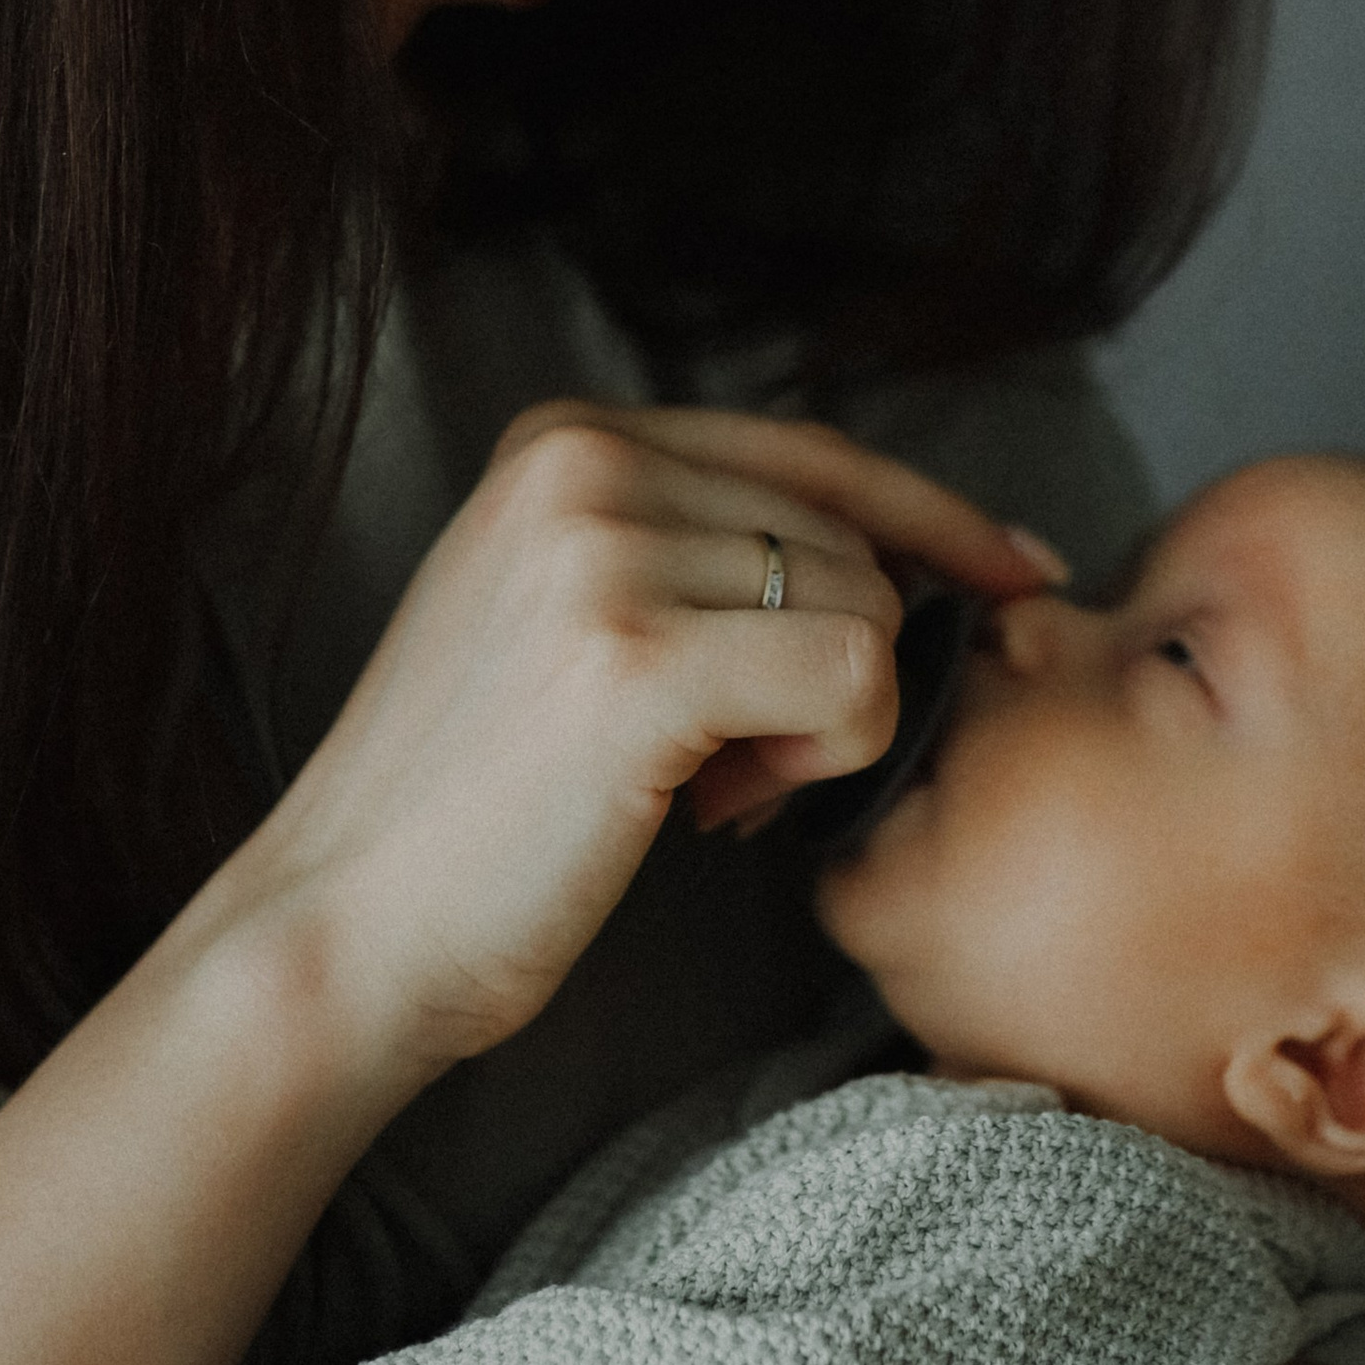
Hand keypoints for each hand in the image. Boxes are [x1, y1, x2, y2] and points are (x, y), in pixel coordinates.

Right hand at [224, 400, 1059, 1072]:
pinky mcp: (635, 658)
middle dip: (831, 663)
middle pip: (845, 537)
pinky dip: (829, 755)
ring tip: (703, 788)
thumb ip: (686, 549)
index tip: (1019, 571)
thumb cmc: (471, 807)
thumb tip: (895, 552)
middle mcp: (580, 462)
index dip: (932, 515)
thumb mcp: (562, 613)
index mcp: (560, 436)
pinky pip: (855, 677)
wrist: (344, 928)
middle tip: (730, 770)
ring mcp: (602, 551)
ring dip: (823, 724)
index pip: (809, 451)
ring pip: (863, 607)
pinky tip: (720, 806)